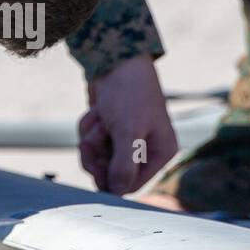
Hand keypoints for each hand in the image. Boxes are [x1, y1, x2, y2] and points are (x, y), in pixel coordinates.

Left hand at [78, 54, 177, 193]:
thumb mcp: (128, 130)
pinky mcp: (109, 128)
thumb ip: (123, 164)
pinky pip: (91, 141)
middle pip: (111, 173)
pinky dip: (89, 128)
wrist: (114, 57)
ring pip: (98, 157)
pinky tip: (96, 111)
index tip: (95, 167)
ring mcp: (125, 138)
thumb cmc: (129, 92)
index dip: (110, 180)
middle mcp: (145, 148)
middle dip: (97, 157)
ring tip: (99, 118)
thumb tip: (116, 191)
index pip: (132, 184)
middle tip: (89, 143)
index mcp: (160, 151)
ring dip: (92, 139)